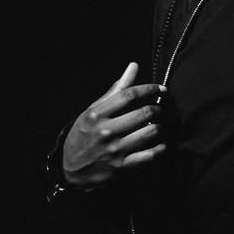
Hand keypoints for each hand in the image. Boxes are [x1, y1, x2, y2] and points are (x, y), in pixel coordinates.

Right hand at [62, 62, 166, 187]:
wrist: (71, 168)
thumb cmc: (84, 134)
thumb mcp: (93, 110)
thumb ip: (116, 90)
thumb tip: (134, 66)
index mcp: (97, 114)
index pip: (129, 95)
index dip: (150, 89)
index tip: (161, 89)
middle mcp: (106, 131)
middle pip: (143, 113)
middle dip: (158, 109)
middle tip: (160, 109)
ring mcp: (114, 149)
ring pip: (150, 132)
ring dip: (160, 127)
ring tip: (158, 124)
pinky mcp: (121, 166)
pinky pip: (148, 156)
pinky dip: (160, 149)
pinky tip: (162, 145)